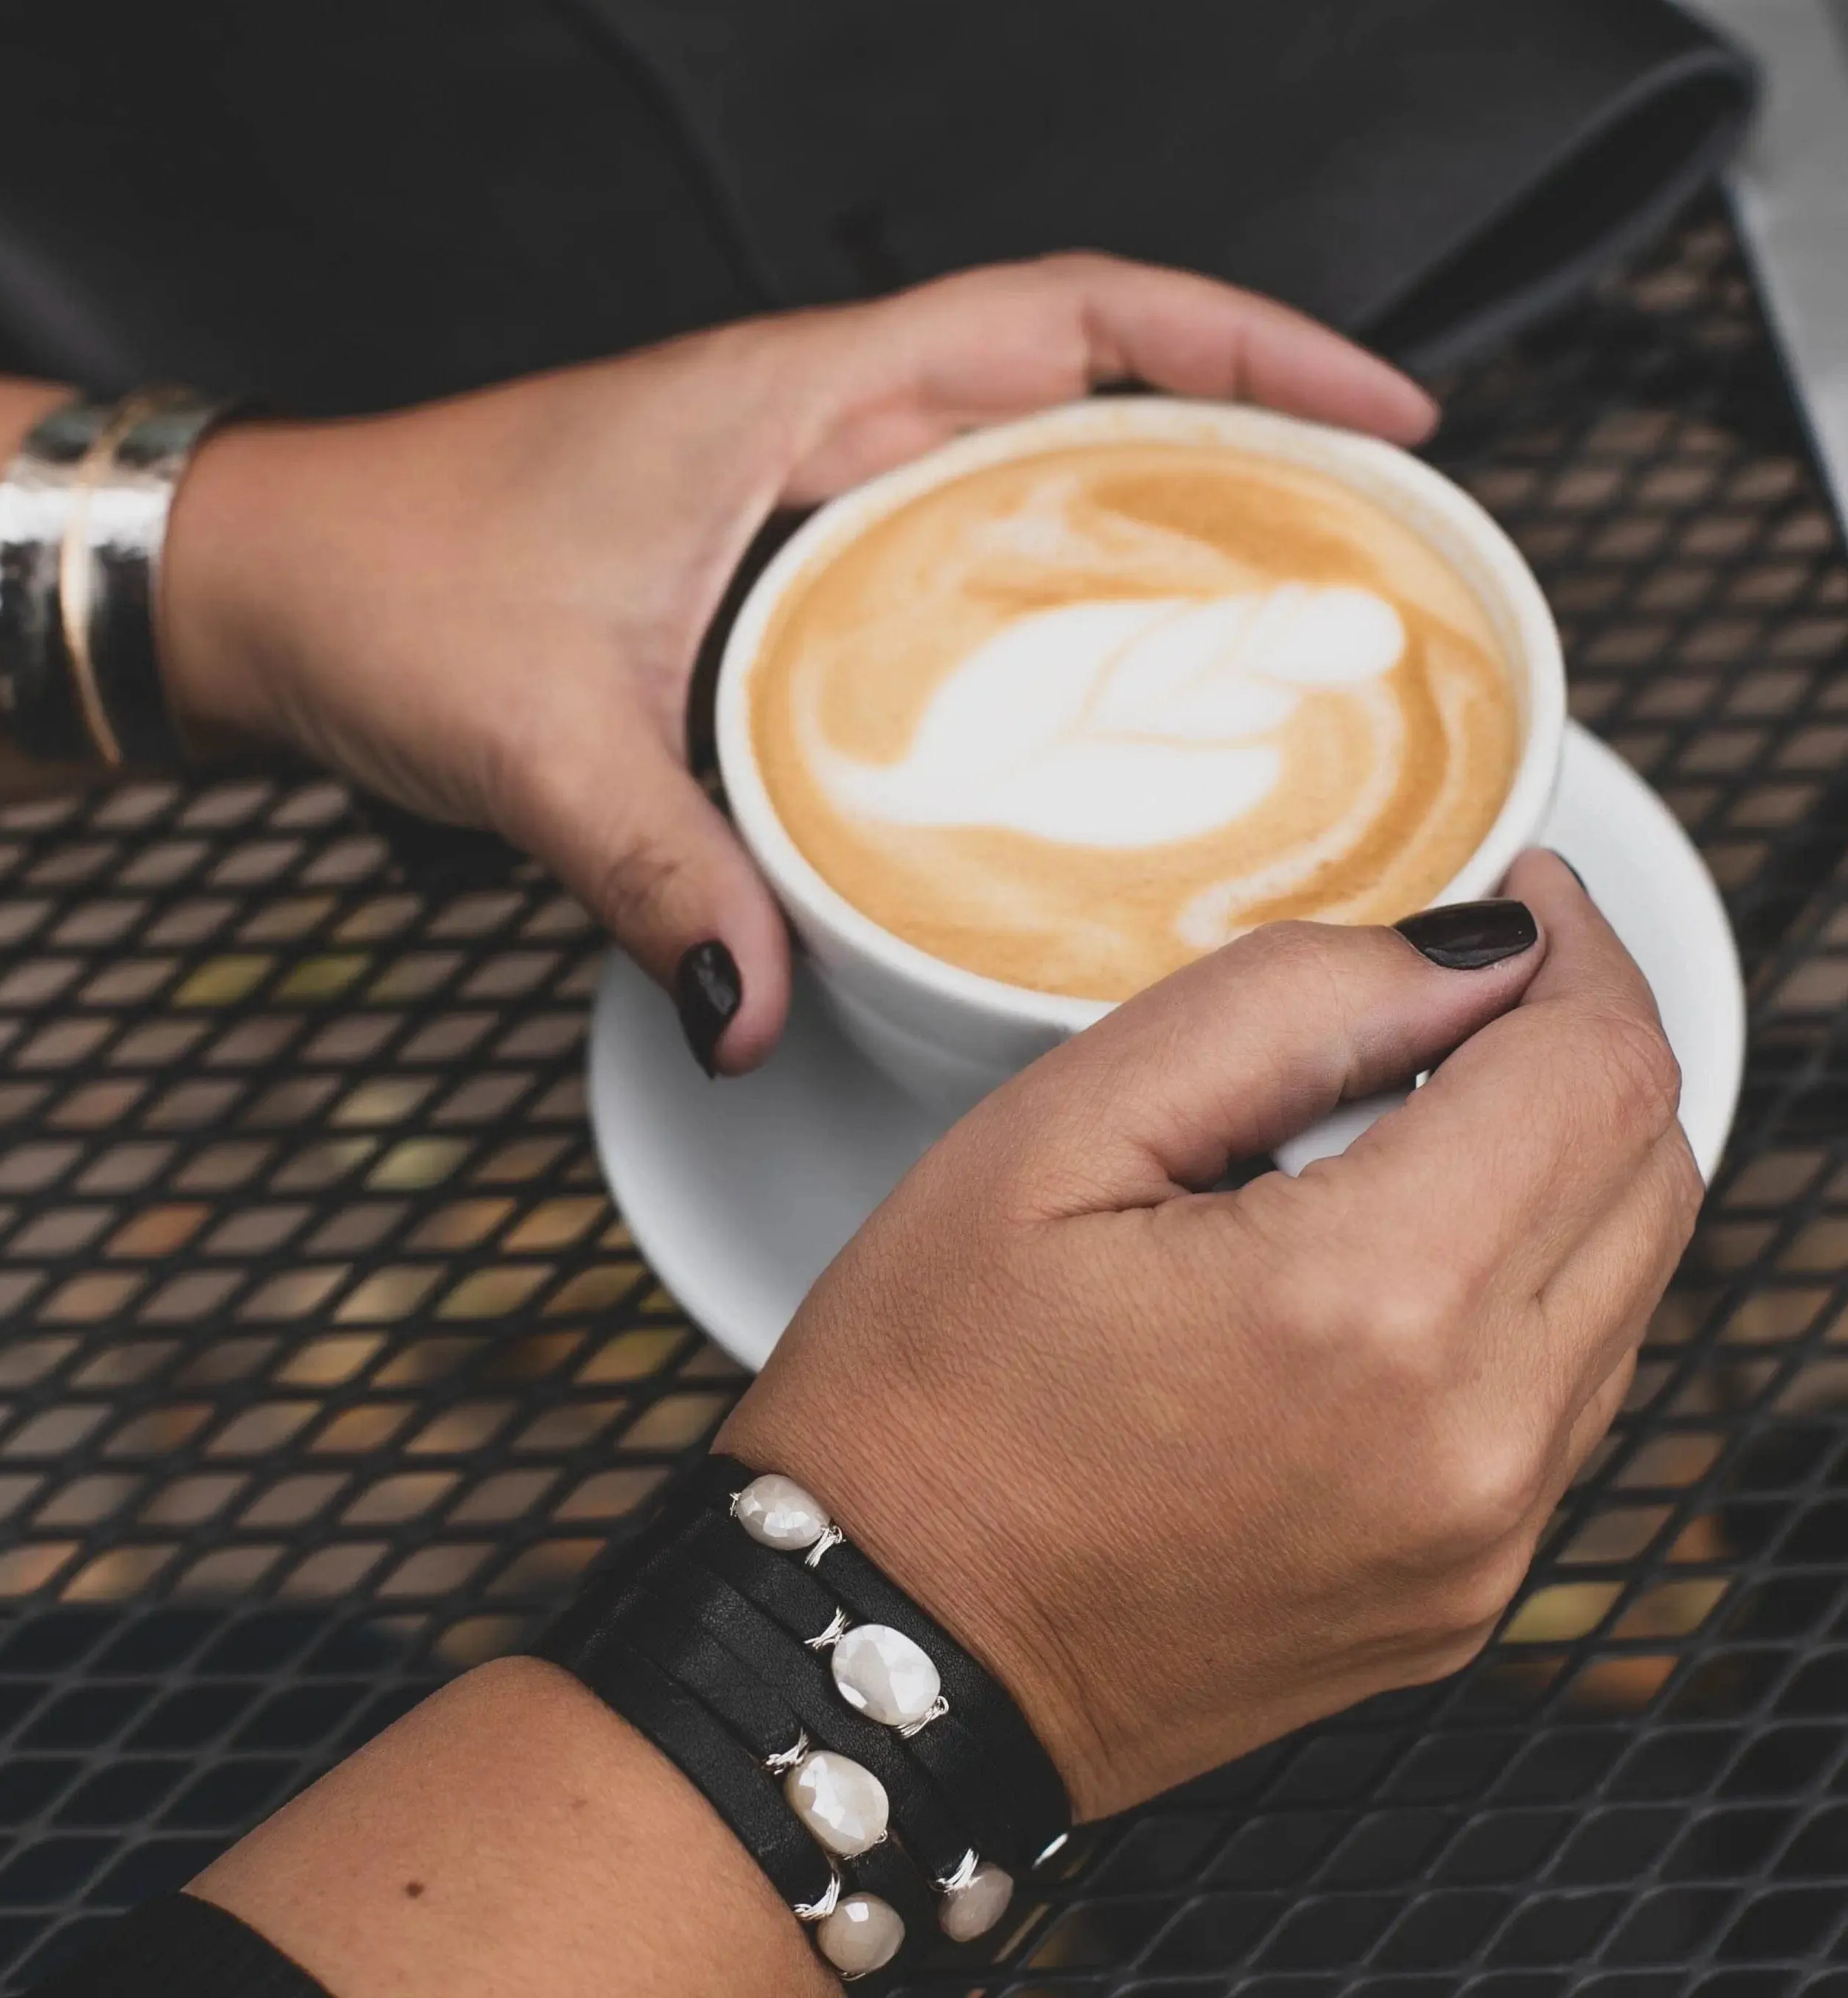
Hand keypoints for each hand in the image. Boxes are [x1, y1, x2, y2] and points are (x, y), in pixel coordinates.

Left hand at [159, 255, 1434, 1073]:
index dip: (1248, 346)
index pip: (1071, 318)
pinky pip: (947, 577)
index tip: (1382, 415)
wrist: (277, 586)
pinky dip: (1036, 619)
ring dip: (1155, 535)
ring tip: (1276, 639)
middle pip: (1088, 399)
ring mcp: (802, 500)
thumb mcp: (536, 732)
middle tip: (1369, 558)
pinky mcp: (772, 575)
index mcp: (794, 400)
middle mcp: (818, 431)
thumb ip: (658, 875)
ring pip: (1026, 490)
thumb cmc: (383, 583)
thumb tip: (760, 1011)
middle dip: (1249, 450)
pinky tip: (1077, 720)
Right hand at [722, 854, 1700, 1819]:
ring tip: (1405, 1120)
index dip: (1579, 951)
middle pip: (1651, 1174)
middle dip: (1579, 1047)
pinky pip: (1566, 1400)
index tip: (1521, 896)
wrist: (887, 1644)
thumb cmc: (926, 1393)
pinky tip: (1390, 1258)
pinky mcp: (1460, 1599)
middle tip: (1460, 991)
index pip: (1599, 1073)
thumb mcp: (1058, 1133)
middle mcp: (1473, 1446)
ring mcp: (1481, 1544)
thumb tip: (1469, 955)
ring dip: (1556, 1169)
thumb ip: (1286, 1006)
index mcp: (1371, 1309)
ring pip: (1627, 1286)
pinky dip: (1520, 1291)